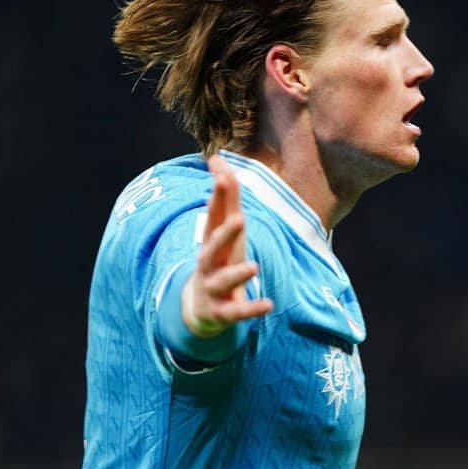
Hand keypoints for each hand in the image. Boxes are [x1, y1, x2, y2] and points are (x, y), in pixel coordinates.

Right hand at [181, 156, 273, 337]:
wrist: (199, 308)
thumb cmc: (218, 259)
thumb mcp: (222, 229)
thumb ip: (225, 195)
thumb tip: (217, 158)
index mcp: (211, 241)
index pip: (213, 216)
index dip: (217, 197)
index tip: (222, 175)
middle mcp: (208, 262)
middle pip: (212, 246)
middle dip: (225, 234)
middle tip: (240, 220)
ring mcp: (212, 287)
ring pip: (223, 280)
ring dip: (237, 273)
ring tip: (253, 266)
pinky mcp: (222, 311)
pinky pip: (237, 311)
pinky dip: (251, 308)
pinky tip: (268, 304)